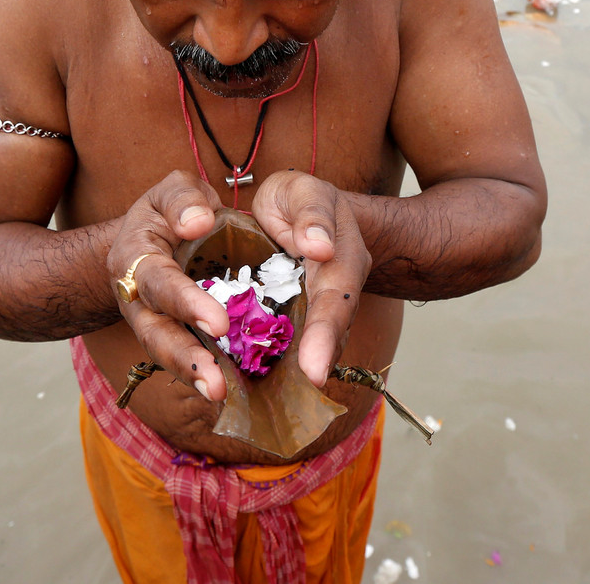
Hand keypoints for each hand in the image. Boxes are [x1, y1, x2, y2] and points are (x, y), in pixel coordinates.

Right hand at [107, 170, 229, 401]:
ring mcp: (150, 322)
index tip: (218, 324)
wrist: (154, 238)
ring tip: (219, 396)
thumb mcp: (172, 191)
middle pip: (153, 332)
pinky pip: (184, 358)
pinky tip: (230, 395)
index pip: (158, 281)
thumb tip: (197, 222)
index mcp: (135, 257)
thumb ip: (183, 198)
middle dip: (183, 357)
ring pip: (164, 353)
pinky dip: (203, 375)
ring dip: (191, 375)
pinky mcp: (172, 337)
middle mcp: (136, 297)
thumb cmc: (170, 212)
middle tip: (215, 383)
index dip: (185, 303)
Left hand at [252, 171, 371, 387]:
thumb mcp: (303, 192)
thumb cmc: (300, 202)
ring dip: (296, 371)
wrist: (305, 216)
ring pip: (310, 343)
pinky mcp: (291, 320)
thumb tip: (317, 245)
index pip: (335, 299)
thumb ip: (311, 213)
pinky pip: (285, 343)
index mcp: (340, 260)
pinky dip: (274, 366)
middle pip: (330, 329)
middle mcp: (333, 293)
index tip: (315, 367)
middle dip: (320, 356)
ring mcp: (314, 310)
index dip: (325, 332)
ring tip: (278, 396)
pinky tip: (249, 388)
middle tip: (310, 383)